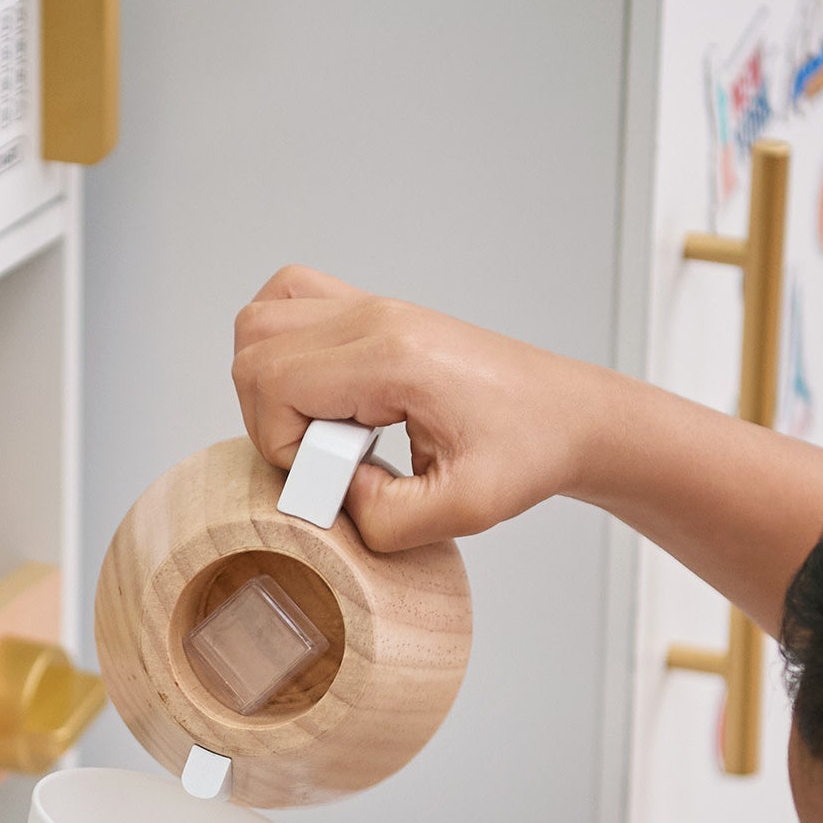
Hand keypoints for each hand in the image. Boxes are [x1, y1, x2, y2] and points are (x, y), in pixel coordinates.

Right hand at [231, 264, 593, 550]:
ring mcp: (372, 306)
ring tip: (320, 428)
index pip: (273, 381)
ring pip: (260, 321)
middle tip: (324, 456)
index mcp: (394, 356)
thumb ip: (383, 518)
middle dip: (266, 417)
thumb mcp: (463, 508)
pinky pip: (290, 304)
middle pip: (254, 345)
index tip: (336, 476)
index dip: (281, 444)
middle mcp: (376, 318)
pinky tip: (320, 397)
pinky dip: (281, 351)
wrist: (568, 416)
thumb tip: (332, 496)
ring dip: (267, 383)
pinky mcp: (373, 312)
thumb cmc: (528, 449)